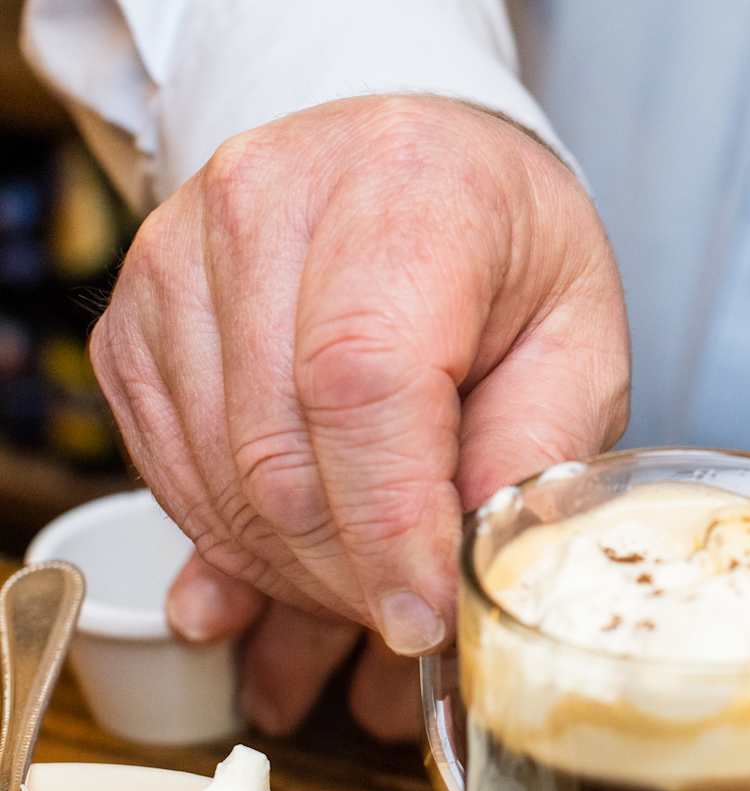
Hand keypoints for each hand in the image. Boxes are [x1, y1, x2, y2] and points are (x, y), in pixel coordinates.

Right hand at [91, 95, 629, 717]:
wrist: (417, 173)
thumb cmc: (506, 258)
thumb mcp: (578, 344)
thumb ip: (532, 454)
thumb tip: (461, 578)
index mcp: (404, 187)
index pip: (362, 380)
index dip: (389, 523)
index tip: (426, 616)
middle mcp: (266, 202)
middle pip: (278, 452)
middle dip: (350, 575)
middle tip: (414, 618)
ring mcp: (176, 258)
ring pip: (217, 483)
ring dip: (294, 575)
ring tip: (370, 587)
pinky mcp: (130, 323)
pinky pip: (168, 478)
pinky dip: (237, 544)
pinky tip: (305, 548)